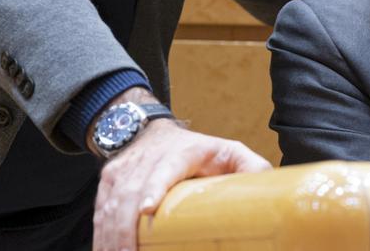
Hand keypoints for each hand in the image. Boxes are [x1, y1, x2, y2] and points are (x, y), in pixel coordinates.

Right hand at [92, 116, 270, 250]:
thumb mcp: (227, 150)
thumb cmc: (196, 149)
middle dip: (127, 232)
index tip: (147, 209)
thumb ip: (249, 168)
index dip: (153, 188)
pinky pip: (99, 215)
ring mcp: (122, 173)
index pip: (162, 170)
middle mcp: (145, 162)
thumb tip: (271, 190)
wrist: (150, 130)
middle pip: (130, 197)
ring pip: (111, 209)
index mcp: (179, 154)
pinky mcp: (107, 185)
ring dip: (111, 241)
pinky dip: (101, 239)